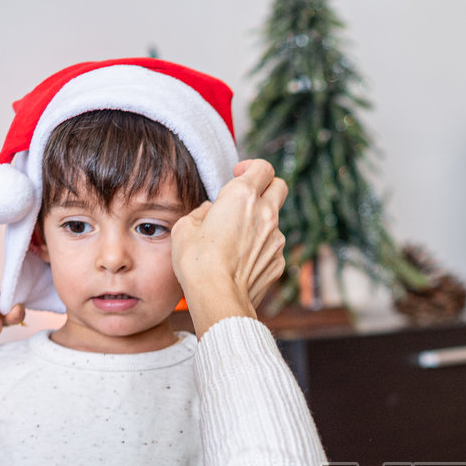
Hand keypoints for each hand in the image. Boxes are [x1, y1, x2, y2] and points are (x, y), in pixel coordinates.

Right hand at [171, 159, 287, 334]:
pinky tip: (241, 259)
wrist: (218, 297)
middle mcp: (265, 213)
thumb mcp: (185, 227)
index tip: (238, 173)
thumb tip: (211, 211)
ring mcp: (276, 238)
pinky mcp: (279, 260)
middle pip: (280, 186)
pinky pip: (272, 246)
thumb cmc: (197, 261)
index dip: (251, 167)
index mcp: (242, 196)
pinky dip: (261, 247)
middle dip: (267, 186)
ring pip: (275, 219)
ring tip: (236, 238)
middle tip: (248, 196)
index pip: (262, 167)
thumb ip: (202, 212)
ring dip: (260, 221)